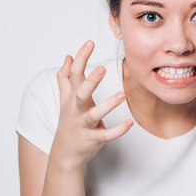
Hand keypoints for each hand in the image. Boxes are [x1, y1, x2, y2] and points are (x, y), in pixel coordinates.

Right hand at [51, 40, 133, 169]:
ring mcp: (84, 125)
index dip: (82, 57)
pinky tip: (129, 123)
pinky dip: (118, 130)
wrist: (65, 152)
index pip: (75, 74)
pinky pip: (106, 135)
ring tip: (122, 95)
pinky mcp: (93, 139)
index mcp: (72, 97)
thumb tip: (68, 57)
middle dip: (91, 81)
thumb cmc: (68, 120)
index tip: (90, 42)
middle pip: (81, 93)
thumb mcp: (65, 98)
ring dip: (108, 105)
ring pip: (95, 114)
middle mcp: (77, 109)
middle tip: (102, 68)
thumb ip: (66, 77)